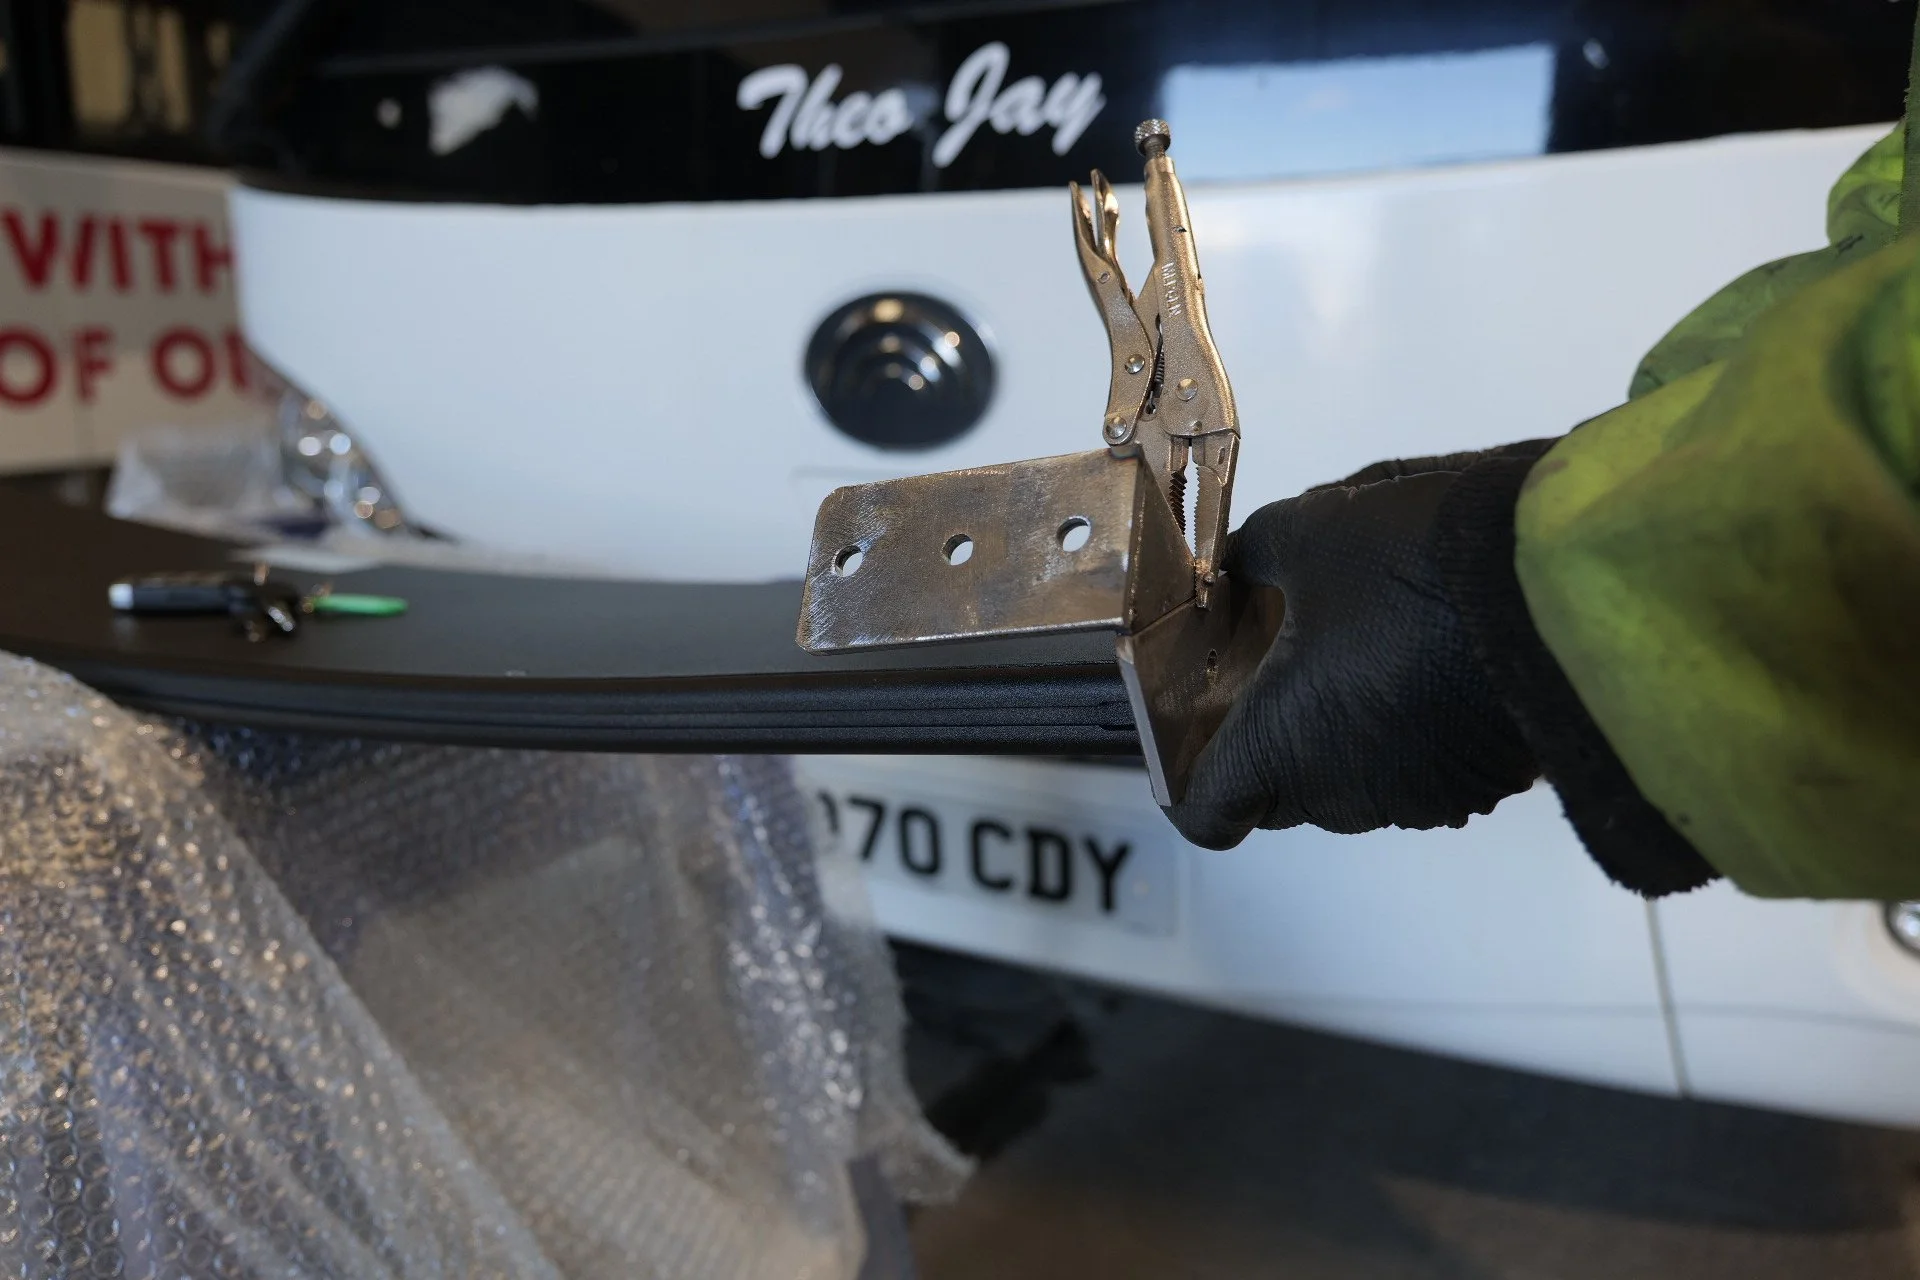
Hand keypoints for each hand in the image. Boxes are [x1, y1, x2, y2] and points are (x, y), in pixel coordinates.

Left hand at [1166, 453, 1542, 848]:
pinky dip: (1400, 724)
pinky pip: (1414, 764)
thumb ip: (1256, 557)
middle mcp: (1345, 792)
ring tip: (1351, 645)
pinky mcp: (1482, 781)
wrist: (1569, 587)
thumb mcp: (1313, 532)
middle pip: (1275, 790)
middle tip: (1269, 658)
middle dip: (1264, 732)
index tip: (1189, 725)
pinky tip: (1415, 656)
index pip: (1205, 812)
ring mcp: (1420, 796)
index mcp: (1284, 749)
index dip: (1185, 777)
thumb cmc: (1417, 567)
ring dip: (1338, 726)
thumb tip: (1244, 568)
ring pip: (1348, 777)